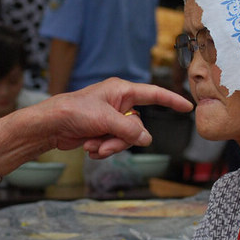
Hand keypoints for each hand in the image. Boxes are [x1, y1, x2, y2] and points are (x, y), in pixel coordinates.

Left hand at [46, 78, 192, 157]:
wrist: (50, 126)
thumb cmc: (73, 112)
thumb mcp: (104, 119)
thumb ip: (128, 129)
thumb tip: (147, 140)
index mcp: (121, 90)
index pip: (154, 94)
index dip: (172, 101)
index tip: (188, 107)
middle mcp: (119, 103)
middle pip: (138, 127)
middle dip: (121, 140)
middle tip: (103, 142)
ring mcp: (112, 118)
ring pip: (126, 139)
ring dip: (109, 146)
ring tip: (92, 145)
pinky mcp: (104, 131)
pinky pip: (115, 145)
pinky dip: (102, 149)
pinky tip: (88, 147)